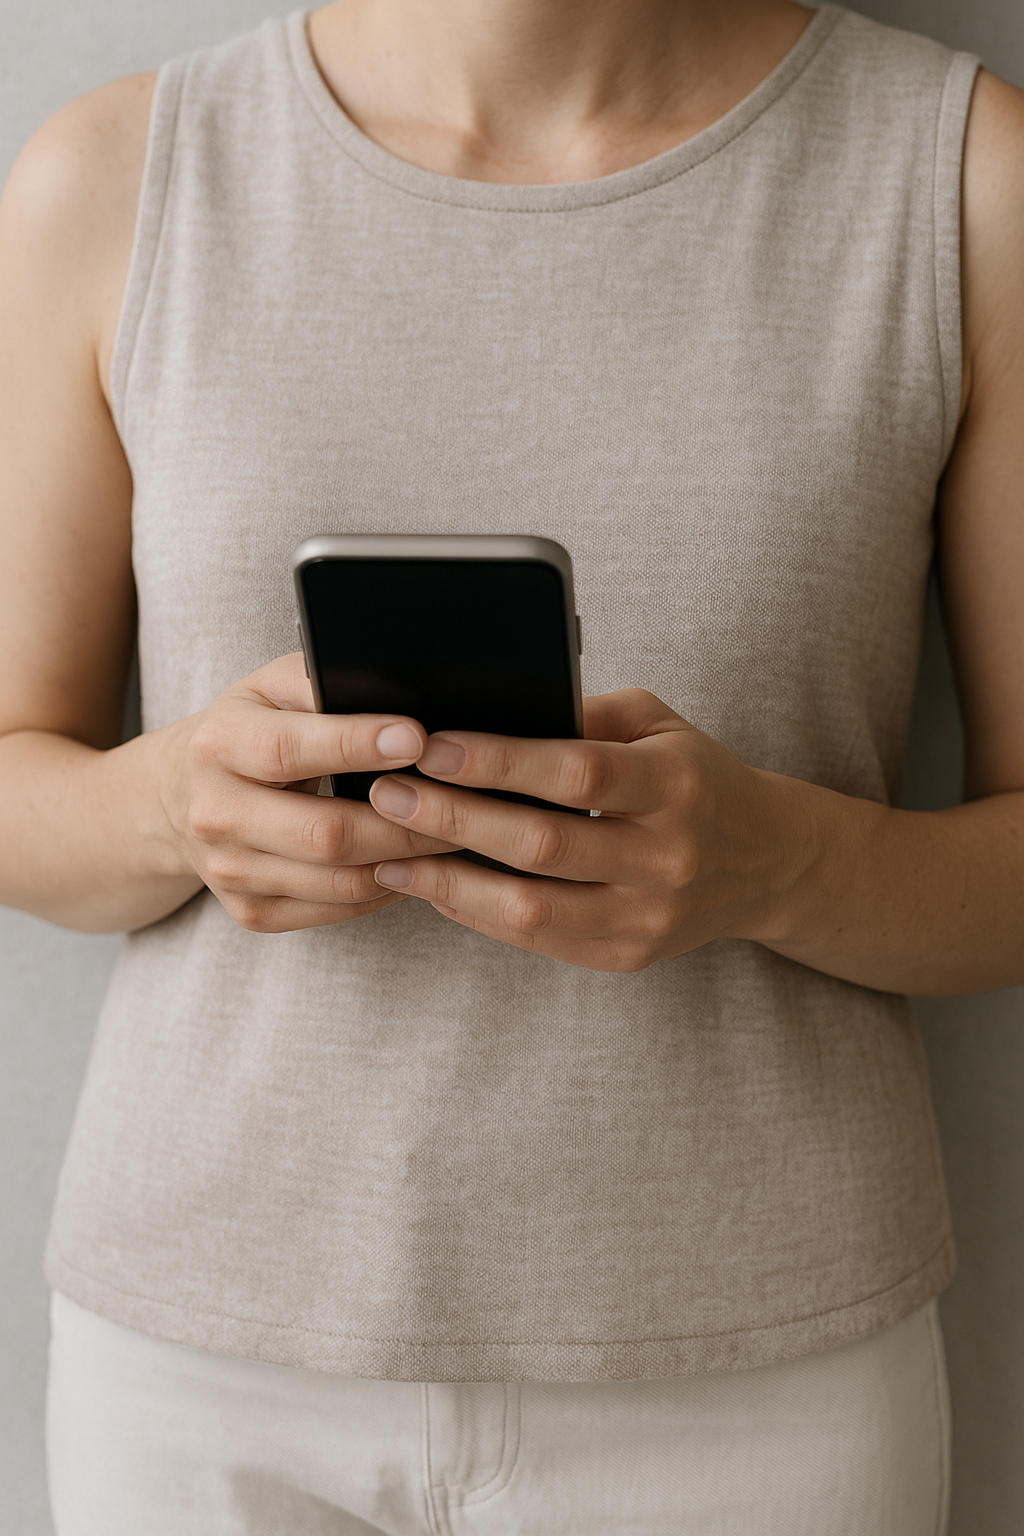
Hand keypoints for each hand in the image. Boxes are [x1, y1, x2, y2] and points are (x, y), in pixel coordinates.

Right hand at [165, 653, 457, 931]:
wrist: (180, 796)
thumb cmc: (251, 728)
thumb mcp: (272, 688)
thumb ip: (322, 683)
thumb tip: (398, 690)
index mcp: (219, 744)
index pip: (289, 750)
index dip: (356, 745)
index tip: (417, 738)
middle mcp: (216, 814)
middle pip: (325, 833)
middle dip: (406, 820)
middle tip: (463, 802)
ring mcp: (230, 871)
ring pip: (339, 881)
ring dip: (407, 861)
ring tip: (454, 835)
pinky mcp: (250, 912)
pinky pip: (336, 910)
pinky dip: (386, 888)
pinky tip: (414, 863)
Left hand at [369, 688, 802, 971]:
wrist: (766, 861)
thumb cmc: (694, 776)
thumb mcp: (656, 725)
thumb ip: (582, 714)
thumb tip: (485, 707)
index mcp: (676, 784)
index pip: (577, 774)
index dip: (498, 762)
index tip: (430, 745)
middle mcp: (668, 856)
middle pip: (543, 844)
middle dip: (454, 818)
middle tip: (387, 793)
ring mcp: (649, 916)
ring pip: (531, 908)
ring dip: (448, 879)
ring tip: (388, 850)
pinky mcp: (628, 955)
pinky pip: (537, 939)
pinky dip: (476, 912)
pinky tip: (432, 884)